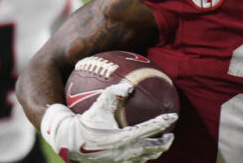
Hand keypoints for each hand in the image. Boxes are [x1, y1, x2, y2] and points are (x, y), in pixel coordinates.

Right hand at [41, 82, 176, 162]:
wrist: (68, 144)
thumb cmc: (84, 123)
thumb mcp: (98, 105)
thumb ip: (113, 93)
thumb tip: (129, 86)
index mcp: (124, 138)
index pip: (151, 129)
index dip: (164, 122)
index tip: (174, 115)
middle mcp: (125, 152)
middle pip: (153, 148)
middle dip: (165, 142)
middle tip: (171, 134)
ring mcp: (121, 161)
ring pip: (145, 157)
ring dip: (155, 151)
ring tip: (160, 144)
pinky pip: (134, 162)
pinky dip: (142, 156)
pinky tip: (142, 151)